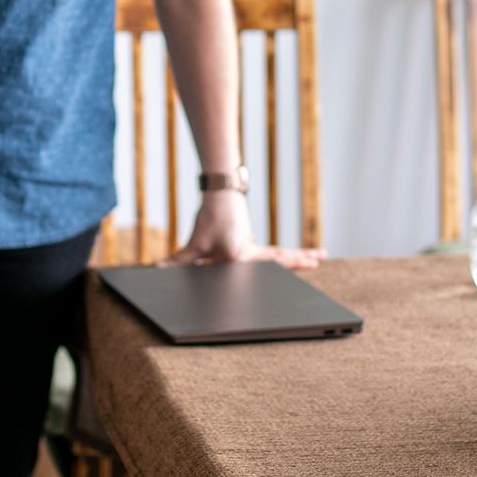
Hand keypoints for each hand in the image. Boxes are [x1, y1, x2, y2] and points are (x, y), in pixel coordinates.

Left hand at [159, 192, 327, 269]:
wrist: (219, 192)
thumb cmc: (210, 217)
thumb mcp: (195, 243)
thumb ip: (179, 261)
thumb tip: (156, 270)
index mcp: (241, 255)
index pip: (256, 274)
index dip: (264, 284)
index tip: (289, 277)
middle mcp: (252, 250)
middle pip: (279, 259)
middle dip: (299, 260)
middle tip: (320, 259)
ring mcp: (254, 245)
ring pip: (279, 255)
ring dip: (297, 257)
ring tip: (318, 257)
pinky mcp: (250, 242)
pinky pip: (272, 253)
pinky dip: (284, 257)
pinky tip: (295, 259)